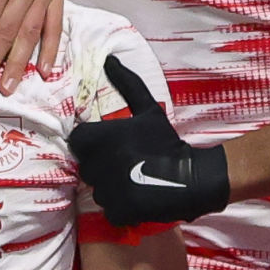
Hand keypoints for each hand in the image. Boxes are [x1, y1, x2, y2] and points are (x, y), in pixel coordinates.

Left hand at [68, 57, 227, 225]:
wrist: (190, 177)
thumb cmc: (165, 140)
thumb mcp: (147, 108)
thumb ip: (126, 83)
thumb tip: (110, 59)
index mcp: (97, 138)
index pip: (78, 141)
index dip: (94, 143)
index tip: (112, 145)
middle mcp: (95, 164)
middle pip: (86, 166)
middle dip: (102, 164)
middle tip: (126, 161)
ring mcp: (105, 190)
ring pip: (97, 188)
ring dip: (111, 185)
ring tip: (134, 178)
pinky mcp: (116, 210)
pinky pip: (109, 208)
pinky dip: (121, 205)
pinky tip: (137, 196)